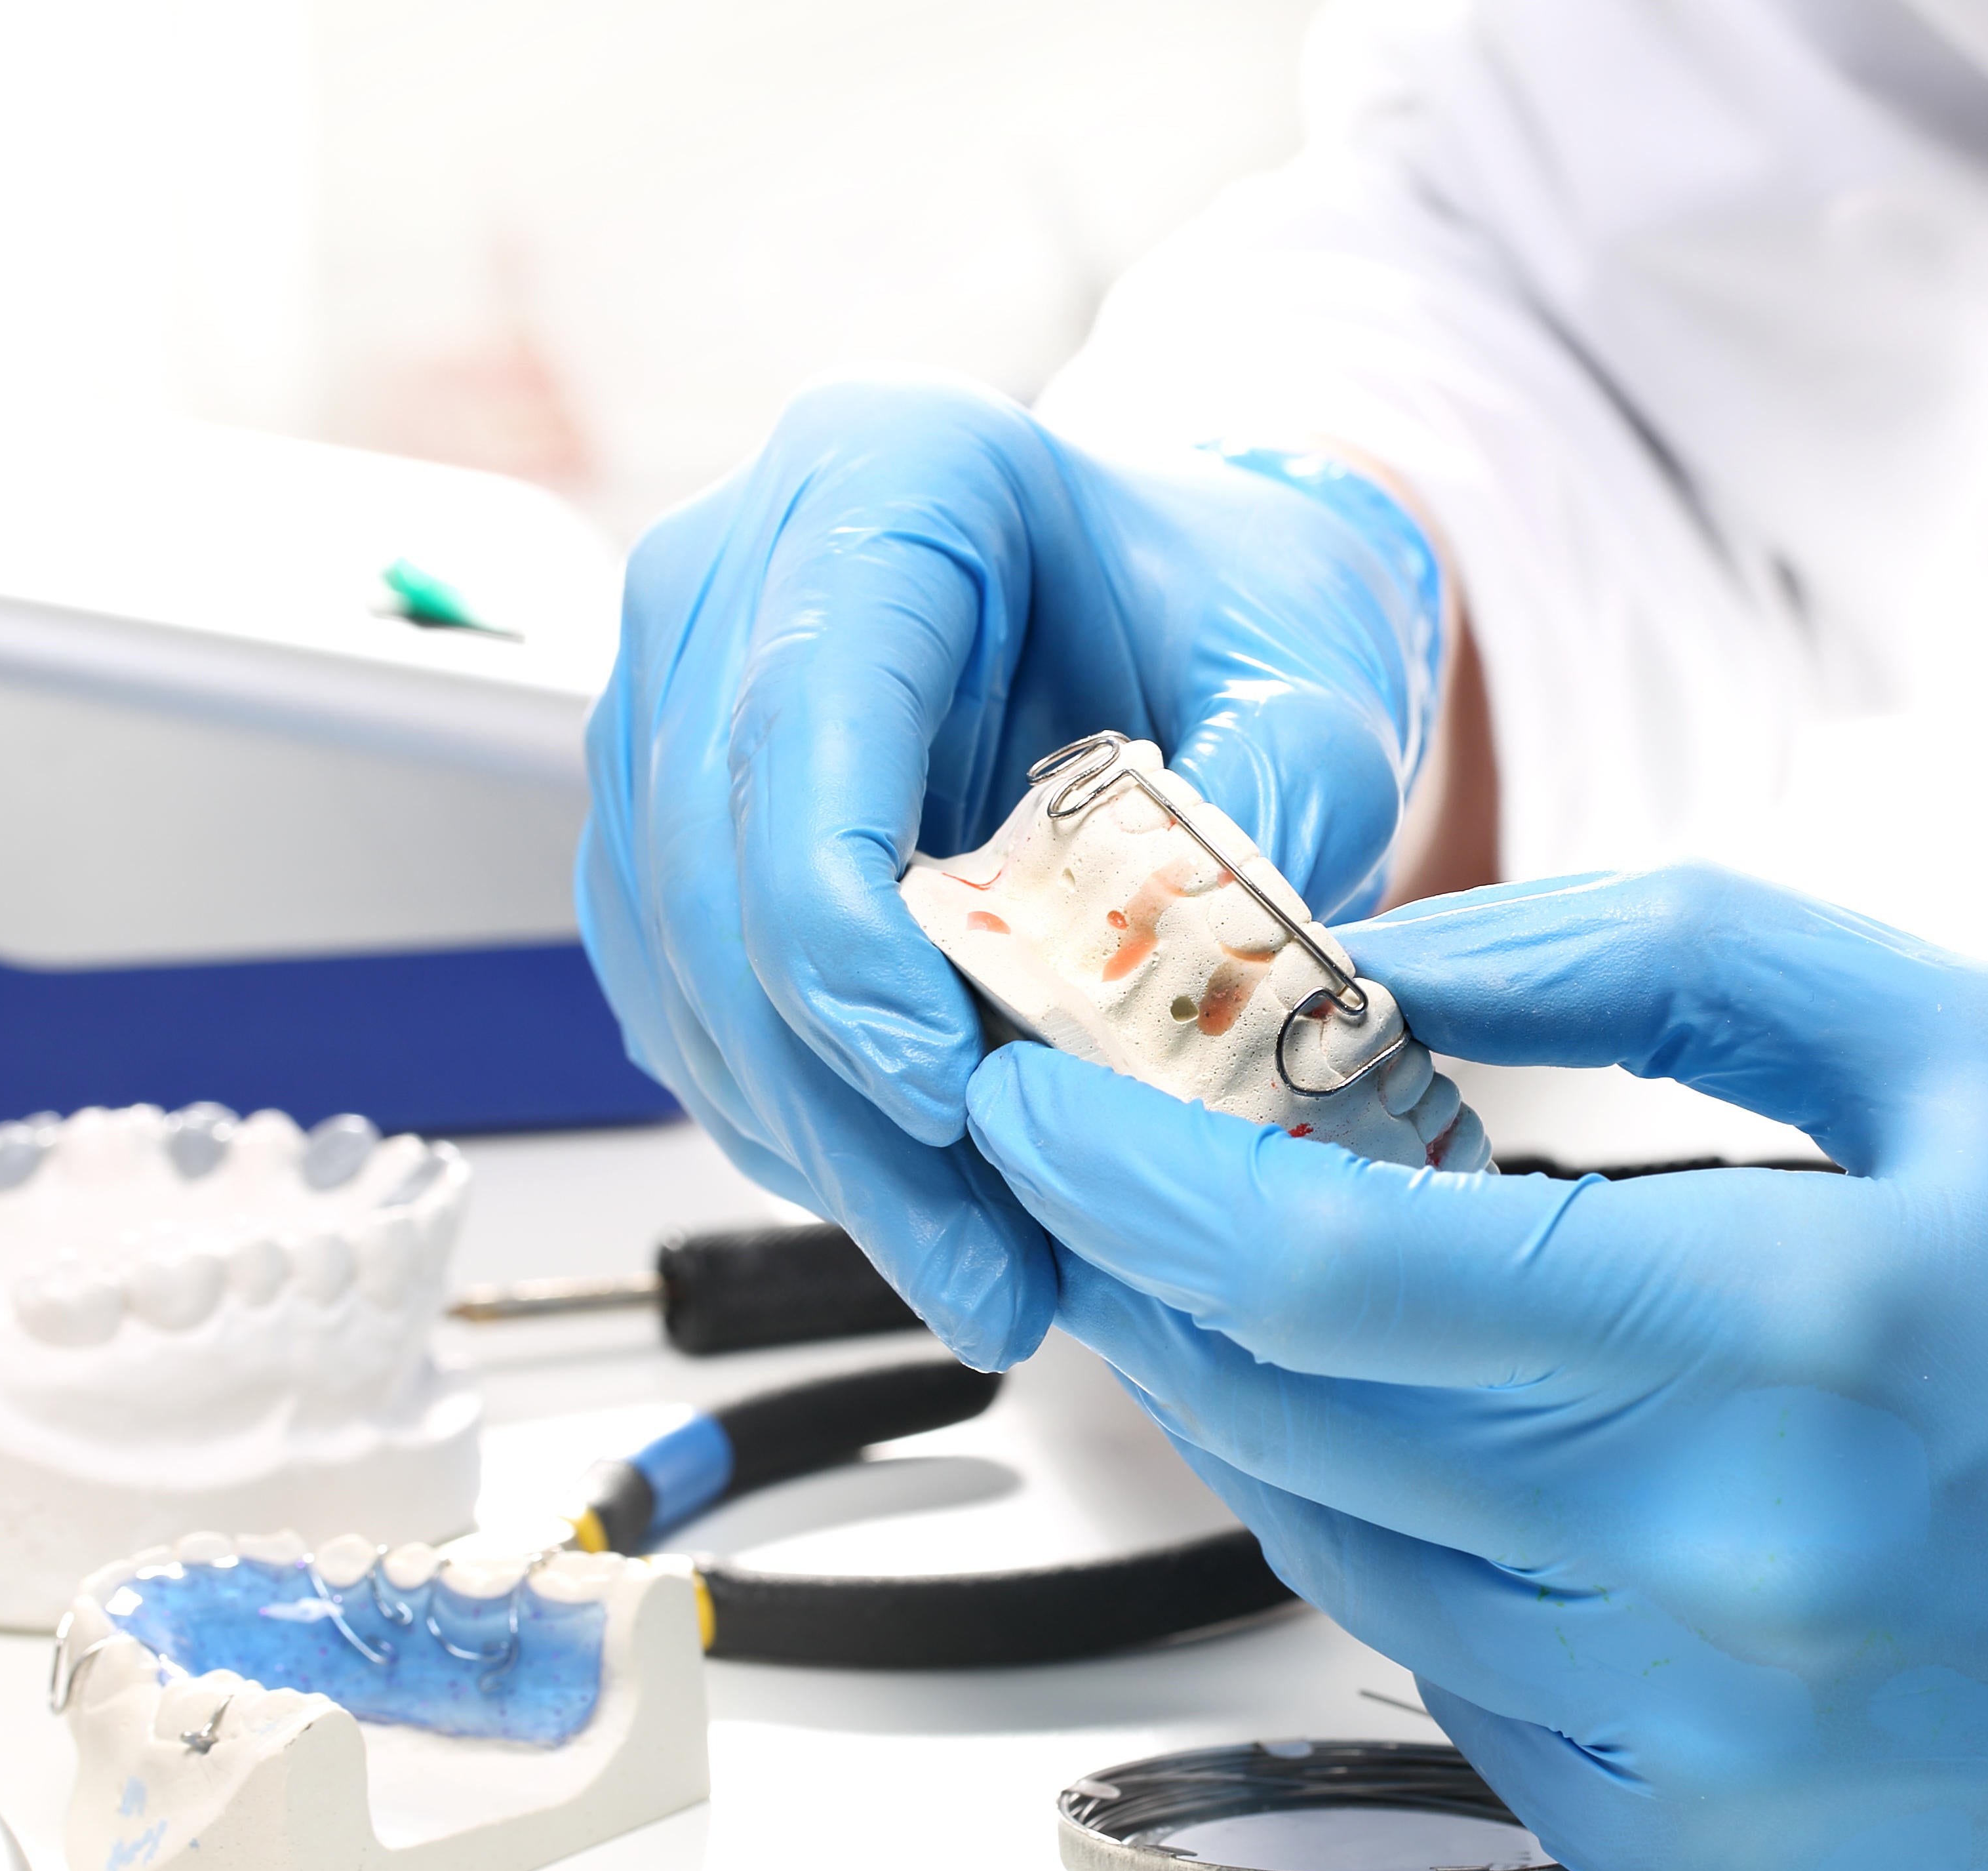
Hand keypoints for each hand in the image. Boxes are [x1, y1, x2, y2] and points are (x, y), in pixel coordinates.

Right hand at [578, 378, 1442, 1366]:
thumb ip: (1294, 801)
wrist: (1186, 604)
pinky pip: (690, 1007)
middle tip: (985, 1273)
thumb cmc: (1231, 606)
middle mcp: (733, 577)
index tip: (941, 1095)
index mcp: (883, 473)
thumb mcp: (1317, 679)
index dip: (842, 931)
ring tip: (985, 1280)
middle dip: (841, 1107)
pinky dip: (799, 1129)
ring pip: (680, 969)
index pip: (800, 719)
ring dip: (822, 1155)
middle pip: (713, 871)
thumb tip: (1232, 989)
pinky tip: (923, 1210)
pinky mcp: (670, 833)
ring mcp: (675, 705)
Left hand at [962, 865, 1987, 1870]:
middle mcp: (1708, 1560)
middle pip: (1277, 1412)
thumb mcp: (1970, 1044)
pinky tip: (1493, 1471)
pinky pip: (1436, 1680)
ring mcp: (1679, 1738)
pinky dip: (1407, 1552)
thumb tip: (1396, 961)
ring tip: (1308, 1296)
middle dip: (1151, 1272)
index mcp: (1784, 1324)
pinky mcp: (1672, 1857)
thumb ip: (1664, 953)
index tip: (1027, 1089)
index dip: (1127, 1170)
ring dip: (1268, 1410)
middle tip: (1113, 1161)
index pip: (1325, 1265)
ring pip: (1330, 1550)